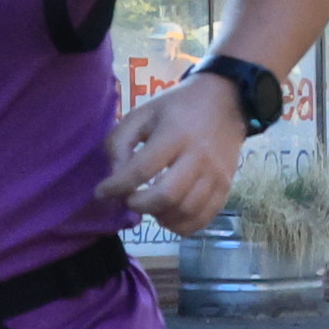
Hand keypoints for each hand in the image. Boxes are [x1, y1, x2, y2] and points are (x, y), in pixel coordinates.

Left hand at [98, 77, 249, 237]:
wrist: (227, 103)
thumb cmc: (177, 109)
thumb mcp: (141, 115)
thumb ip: (120, 143)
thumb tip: (115, 177)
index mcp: (175, 135)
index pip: (141, 170)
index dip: (116, 187)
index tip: (101, 192)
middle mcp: (199, 157)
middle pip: (167, 196)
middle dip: (138, 205)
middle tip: (128, 199)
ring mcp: (217, 174)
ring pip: (186, 211)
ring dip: (159, 216)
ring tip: (149, 206)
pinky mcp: (227, 186)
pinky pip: (204, 217)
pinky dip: (182, 225)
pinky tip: (168, 215)